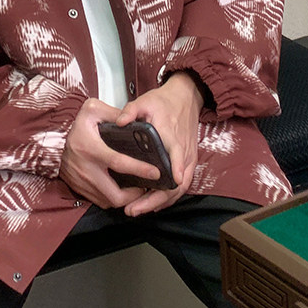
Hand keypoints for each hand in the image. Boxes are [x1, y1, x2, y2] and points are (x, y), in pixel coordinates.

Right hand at [59, 98, 161, 207]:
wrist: (51, 139)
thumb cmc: (74, 124)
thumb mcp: (92, 109)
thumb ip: (113, 113)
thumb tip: (131, 120)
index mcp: (92, 148)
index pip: (119, 163)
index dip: (139, 169)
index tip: (156, 172)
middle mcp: (87, 169)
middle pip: (115, 195)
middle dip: (134, 195)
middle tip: (146, 186)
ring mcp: (82, 182)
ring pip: (108, 201)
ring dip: (125, 199)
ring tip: (136, 188)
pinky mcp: (79, 189)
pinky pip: (99, 201)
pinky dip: (112, 198)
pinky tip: (121, 189)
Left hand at [114, 71, 203, 215]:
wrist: (185, 98)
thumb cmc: (164, 101)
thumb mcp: (145, 101)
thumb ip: (131, 111)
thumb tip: (119, 122)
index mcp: (172, 136)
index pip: (177, 154)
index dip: (174, 169)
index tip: (167, 183)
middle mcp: (183, 151)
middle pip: (177, 182)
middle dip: (156, 199)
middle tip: (135, 208)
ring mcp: (187, 159)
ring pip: (179, 188)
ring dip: (160, 202)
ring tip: (138, 210)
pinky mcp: (188, 162)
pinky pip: (181, 185)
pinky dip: (168, 197)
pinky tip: (152, 204)